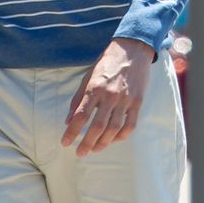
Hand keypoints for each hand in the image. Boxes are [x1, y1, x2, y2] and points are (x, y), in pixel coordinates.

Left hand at [62, 38, 153, 156]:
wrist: (132, 49)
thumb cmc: (107, 63)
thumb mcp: (88, 77)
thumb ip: (78, 99)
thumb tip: (68, 120)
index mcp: (94, 89)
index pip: (80, 116)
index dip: (72, 132)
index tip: (65, 143)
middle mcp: (110, 96)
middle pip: (97, 126)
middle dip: (86, 143)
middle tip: (80, 153)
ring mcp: (125, 100)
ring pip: (114, 129)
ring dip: (103, 143)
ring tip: (95, 149)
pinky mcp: (138, 102)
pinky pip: (130, 125)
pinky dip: (121, 136)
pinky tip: (113, 140)